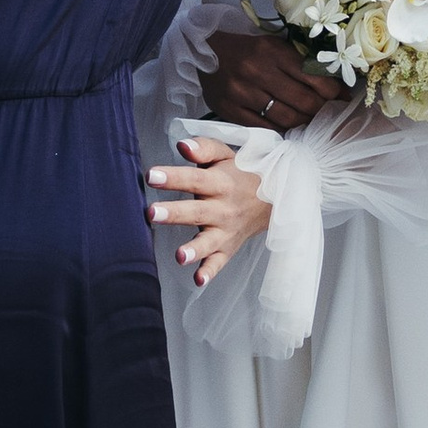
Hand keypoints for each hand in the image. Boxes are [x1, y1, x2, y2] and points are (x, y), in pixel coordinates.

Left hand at [148, 134, 270, 284]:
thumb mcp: (226, 155)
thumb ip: (203, 148)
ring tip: (179, 255)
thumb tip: (182, 146)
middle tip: (152, 213)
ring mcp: (226, 231)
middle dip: (174, 213)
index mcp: (221, 183)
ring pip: (208, 242)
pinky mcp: (227, 248)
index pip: (194, 179)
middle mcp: (223, 209)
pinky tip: (198, 280)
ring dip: (194, 250)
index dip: (173, 177)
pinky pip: (219, 262)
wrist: (274, 198)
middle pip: (196, 211)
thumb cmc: (240, 174)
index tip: (152, 176)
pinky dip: (210, 272)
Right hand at [197, 24, 330, 133]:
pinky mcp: (230, 110)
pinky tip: (288, 126)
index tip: (343, 97)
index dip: (334, 91)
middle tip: (329, 112)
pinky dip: (280, 129)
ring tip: (310, 120)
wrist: (206, 50)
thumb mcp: (274, 46)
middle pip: (303, 101)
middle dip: (322, 109)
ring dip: (304, 122)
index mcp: (272, 51)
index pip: (312, 77)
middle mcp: (257, 71)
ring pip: (286, 118)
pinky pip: (264, 127)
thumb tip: (334, 83)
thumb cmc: (248, 49)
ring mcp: (242, 93)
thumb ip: (299, 62)